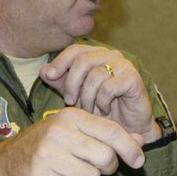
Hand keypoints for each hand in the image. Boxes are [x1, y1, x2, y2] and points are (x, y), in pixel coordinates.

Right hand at [0, 108, 144, 175]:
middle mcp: (59, 133)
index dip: (130, 147)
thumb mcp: (77, 131)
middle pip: (106, 157)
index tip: (139, 161)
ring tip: (71, 171)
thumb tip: (140, 141)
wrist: (7, 162)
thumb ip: (108, 134)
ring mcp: (48, 156)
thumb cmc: (50, 144)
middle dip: (107, 167)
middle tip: (95, 166)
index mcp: (71, 116)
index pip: (111, 131)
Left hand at [40, 44, 160, 142]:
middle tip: (70, 102)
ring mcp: (124, 66)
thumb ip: (60, 82)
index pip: (75, 49)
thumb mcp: (76, 95)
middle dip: (72, 83)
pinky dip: (102, 102)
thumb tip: (44, 70)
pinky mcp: (133, 78)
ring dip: (87, 97)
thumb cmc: (102, 108)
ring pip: (95, 76)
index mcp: (97, 55)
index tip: (49, 76)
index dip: (60, 61)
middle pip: (83, 61)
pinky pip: (108, 87)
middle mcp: (112, 55)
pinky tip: (104, 110)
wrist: (128, 127)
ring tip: (89, 110)